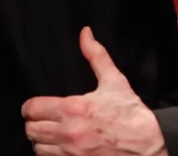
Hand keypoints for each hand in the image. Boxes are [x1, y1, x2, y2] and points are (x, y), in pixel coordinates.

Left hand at [22, 27, 166, 155]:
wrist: (147, 143)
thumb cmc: (129, 112)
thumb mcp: (113, 80)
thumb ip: (96, 55)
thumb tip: (85, 33)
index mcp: (73, 108)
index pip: (33, 109)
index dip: (31, 107)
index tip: (35, 106)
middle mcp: (67, 132)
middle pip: (31, 130)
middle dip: (35, 122)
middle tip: (44, 118)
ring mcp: (70, 153)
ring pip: (37, 148)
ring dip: (42, 140)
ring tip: (52, 133)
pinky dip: (51, 154)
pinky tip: (61, 147)